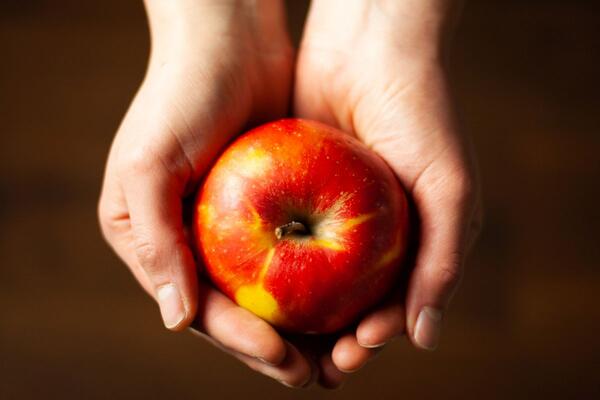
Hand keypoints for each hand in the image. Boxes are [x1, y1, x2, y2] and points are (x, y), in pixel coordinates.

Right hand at [98, 0, 314, 387]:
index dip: (240, 340)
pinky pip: (289, 256)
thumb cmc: (179, 95)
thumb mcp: (148, 165)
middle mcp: (189, 240)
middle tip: (315, 375)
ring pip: (266, 292)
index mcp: (152, 240)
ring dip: (297, 326)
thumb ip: (154, 243)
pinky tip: (340, 304)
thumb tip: (174, 321)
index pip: (197, 307)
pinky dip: (312, 283)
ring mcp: (228, 226)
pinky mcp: (266, 207)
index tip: (284, 359)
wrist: (227, 39)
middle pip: (233, 310)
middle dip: (273, 348)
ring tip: (334, 357)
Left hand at [294, 0, 480, 380]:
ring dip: (295, 314)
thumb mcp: (450, 189)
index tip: (348, 355)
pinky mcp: (295, 188)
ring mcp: (331, 211)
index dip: (373, 335)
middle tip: (308, 366)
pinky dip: (269, 266)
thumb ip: (444, 262)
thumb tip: (425, 340)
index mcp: (413, 239)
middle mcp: (371, 231)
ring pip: (308, 277)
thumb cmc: (423, 114)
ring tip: (277, 342)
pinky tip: (252, 289)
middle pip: (346, 299)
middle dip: (329, 336)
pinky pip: (279, 236)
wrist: (371, 46)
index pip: (393, 304)